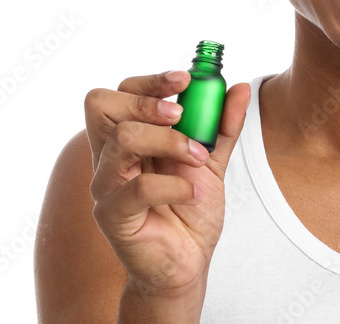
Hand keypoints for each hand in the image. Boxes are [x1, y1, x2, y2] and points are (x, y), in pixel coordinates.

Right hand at [84, 71, 250, 298]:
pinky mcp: (113, 216)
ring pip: (123, 139)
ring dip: (171, 141)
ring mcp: (106, 186)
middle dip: (147, 100)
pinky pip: (138, 187)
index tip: (184, 78)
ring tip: (198, 158)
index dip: (149, 80)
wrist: (189, 262)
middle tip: (182, 114)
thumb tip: (238, 88)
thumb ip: (223, 125)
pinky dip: (175, 185)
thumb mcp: (213, 161)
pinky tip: (194, 193)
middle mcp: (109, 157)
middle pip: (101, 105)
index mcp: (127, 139)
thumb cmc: (191, 210)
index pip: (119, 93)